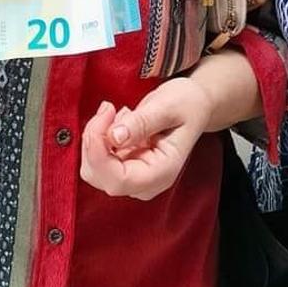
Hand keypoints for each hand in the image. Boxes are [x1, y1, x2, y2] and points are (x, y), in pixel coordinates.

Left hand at [79, 79, 210, 200]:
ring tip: (116, 112)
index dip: (100, 153)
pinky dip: (99, 136)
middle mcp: (146, 182)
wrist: (194, 104)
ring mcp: (134, 176)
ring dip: (95, 137)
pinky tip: (119, 120)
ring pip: (93, 168)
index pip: (119, 180)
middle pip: (101, 176)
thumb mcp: (168, 106)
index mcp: (162, 172)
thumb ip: (141, 123)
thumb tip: (114, 137)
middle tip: (108, 108)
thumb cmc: (188, 104)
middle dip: (95, 141)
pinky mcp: (124, 166)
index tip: (104, 117)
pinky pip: (97, 157)